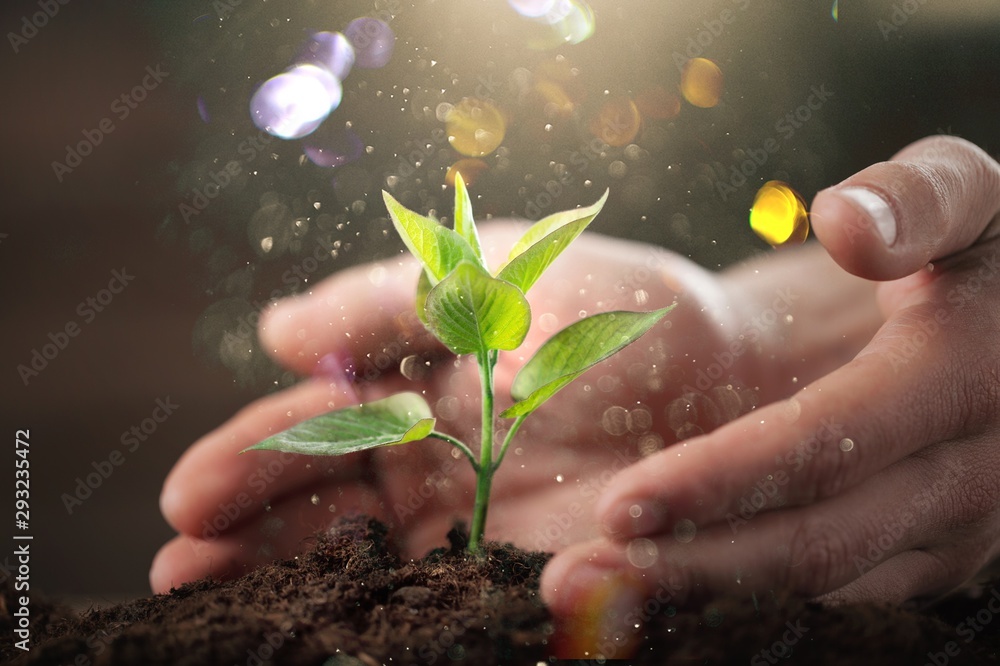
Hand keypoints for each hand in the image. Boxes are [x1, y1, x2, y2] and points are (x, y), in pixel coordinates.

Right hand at [151, 222, 782, 591]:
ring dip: (289, 586)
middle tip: (176, 570)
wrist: (747, 374)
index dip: (252, 458)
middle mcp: (432, 463)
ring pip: (365, 563)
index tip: (189, 494)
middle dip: (247, 534)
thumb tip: (273, 330)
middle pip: (322, 506)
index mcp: (415, 388)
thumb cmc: (623, 309)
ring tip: (210, 610)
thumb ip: (392, 300)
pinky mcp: (527, 575)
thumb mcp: (501, 278)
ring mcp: (475, 525)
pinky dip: (386, 621)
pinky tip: (332, 639)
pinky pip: (446, 603)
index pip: (317, 426)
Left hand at [540, 136, 999, 656]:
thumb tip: (845, 222)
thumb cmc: (987, 256)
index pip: (822, 447)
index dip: (717, 481)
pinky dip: (744, 591)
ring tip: (599, 593)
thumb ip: (915, 199)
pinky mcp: (928, 554)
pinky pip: (831, 588)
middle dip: (692, 563)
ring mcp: (950, 531)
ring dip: (705, 593)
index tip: (619, 502)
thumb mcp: (970, 200)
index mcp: (958, 382)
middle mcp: (961, 478)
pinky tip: (666, 585)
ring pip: (817, 583)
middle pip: (812, 544)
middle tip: (581, 575)